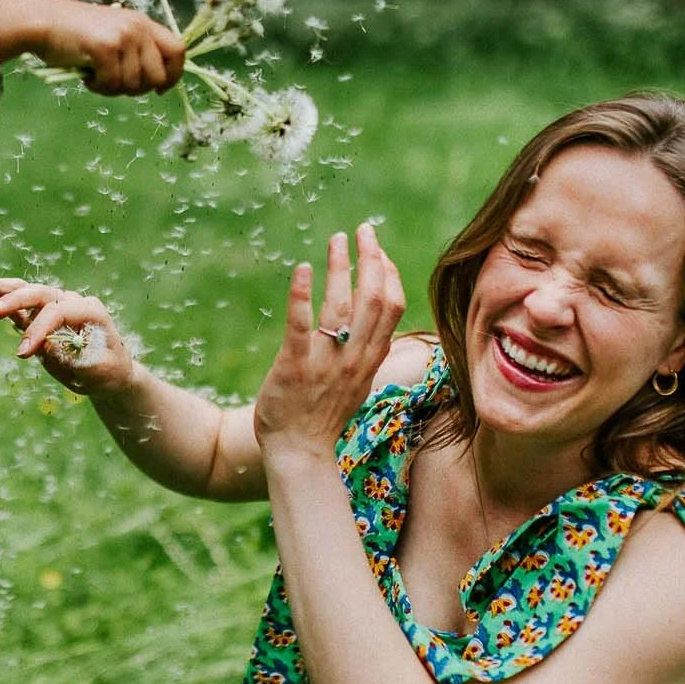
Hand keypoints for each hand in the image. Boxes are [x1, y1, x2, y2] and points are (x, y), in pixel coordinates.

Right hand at [0, 0, 184, 95]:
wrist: (42, 22)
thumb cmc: (74, 33)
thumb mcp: (113, 34)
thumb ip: (135, 50)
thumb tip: (156, 83)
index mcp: (143, 23)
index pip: (178, 51)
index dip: (173, 75)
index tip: (159, 90)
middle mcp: (138, 27)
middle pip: (157, 76)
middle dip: (137, 90)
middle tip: (114, 84)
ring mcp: (123, 37)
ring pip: (132, 85)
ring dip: (112, 89)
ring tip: (95, 75)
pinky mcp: (106, 48)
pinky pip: (112, 84)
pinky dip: (97, 87)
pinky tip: (85, 75)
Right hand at [0, 277, 136, 394]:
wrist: (109, 372)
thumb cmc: (107, 372)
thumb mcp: (98, 372)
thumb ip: (75, 358)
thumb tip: (47, 347)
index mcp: (89, 311)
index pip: (58, 312)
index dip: (38, 330)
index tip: (20, 355)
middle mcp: (71, 301)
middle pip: (39, 293)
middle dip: (14, 300)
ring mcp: (55, 305)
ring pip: (24, 291)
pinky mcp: (40, 315)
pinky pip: (17, 305)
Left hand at [253, 224, 404, 458]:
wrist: (298, 453)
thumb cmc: (323, 416)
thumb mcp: (356, 381)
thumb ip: (365, 350)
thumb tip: (372, 321)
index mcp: (370, 359)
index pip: (391, 308)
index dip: (388, 275)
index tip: (379, 251)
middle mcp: (353, 358)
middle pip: (373, 299)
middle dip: (371, 259)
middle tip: (363, 230)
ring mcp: (325, 362)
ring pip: (340, 306)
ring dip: (340, 267)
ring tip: (336, 239)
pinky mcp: (293, 367)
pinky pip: (301, 326)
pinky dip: (303, 295)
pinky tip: (304, 269)